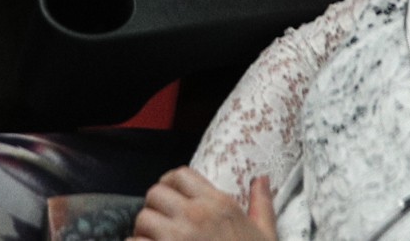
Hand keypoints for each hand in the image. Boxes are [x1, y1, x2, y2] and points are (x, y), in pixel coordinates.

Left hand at [133, 168, 275, 240]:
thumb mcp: (266, 235)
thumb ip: (261, 205)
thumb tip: (262, 179)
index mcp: (219, 205)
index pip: (181, 175)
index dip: (171, 183)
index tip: (171, 197)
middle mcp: (195, 216)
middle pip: (155, 193)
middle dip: (156, 207)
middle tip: (162, 223)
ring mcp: (177, 238)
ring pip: (143, 218)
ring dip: (145, 231)